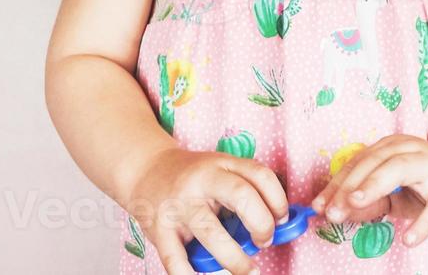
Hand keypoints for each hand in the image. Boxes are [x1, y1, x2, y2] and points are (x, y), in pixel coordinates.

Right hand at [123, 147, 288, 274]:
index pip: (260, 175)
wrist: (146, 170)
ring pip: (211, 231)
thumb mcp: (220, 171)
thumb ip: (246, 190)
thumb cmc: (193, 176)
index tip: (281, 219)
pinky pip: (176, 257)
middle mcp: (202, 180)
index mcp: (222, 164)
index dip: (278, 200)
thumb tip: (279, 224)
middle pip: (241, 195)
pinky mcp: (159, 227)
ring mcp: (179, 204)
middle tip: (265, 240)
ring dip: (235, 258)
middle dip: (261, 223)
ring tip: (249, 271)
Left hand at [310, 134, 427, 246]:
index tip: (318, 205)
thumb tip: (340, 211)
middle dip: (350, 185)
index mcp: (392, 147)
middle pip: (374, 162)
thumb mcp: (396, 191)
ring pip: (400, 168)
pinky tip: (409, 239)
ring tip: (356, 204)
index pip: (358, 164)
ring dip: (375, 185)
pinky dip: (423, 223)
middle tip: (332, 210)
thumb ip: (370, 201)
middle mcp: (410, 150)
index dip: (337, 184)